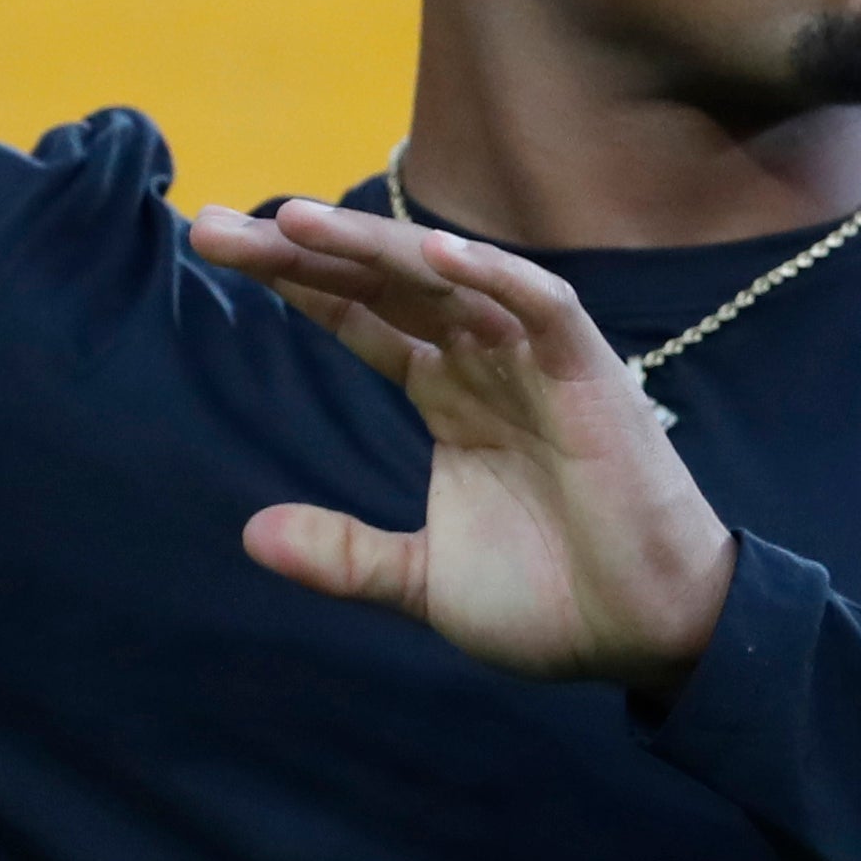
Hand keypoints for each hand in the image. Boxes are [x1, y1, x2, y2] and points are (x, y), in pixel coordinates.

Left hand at [188, 199, 736, 692]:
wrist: (646, 637)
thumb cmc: (551, 601)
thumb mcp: (422, 583)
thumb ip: (344, 555)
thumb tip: (250, 533)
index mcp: (445, 395)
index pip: (357, 317)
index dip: (293, 282)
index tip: (213, 250)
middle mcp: (483, 362)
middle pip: (382, 284)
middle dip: (302, 251)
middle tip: (217, 227)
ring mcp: (536, 362)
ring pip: (447, 280)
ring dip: (375, 248)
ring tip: (293, 223)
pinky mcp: (591, 377)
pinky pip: (543, 308)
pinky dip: (495, 278)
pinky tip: (435, 256)